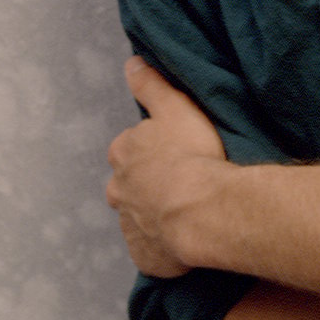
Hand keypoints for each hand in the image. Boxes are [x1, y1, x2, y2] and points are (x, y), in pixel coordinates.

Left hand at [106, 57, 225, 276]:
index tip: (175, 152)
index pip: (130, 147)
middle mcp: (118, 190)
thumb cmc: (191, 153)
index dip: (153, 149)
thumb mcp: (174, 106)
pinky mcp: (144, 256)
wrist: (201, 209)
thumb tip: (132, 63)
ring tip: (186, 211)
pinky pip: (151, 248)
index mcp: (122, 153)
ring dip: (155, 213)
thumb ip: (151, 85)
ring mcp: (130, 225)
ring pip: (139, 215)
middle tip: (180, 182)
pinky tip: (184, 238)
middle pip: (130, 184)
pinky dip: (162, 244)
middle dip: (148, 183)